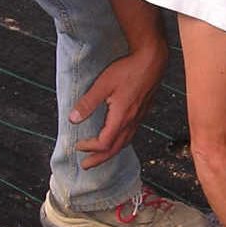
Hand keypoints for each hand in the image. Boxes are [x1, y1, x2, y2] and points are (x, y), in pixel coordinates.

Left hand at [69, 45, 167, 168]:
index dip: (90, 147)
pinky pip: (130, 135)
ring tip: (100, 157)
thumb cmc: (128, 70)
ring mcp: (138, 118)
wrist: (152, 61)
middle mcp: (131, 121)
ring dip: (110, 153)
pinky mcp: (142, 113)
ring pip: (124, 143)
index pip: (104, 142)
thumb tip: (73, 119)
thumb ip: (88, 103)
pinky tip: (116, 139)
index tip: (78, 145)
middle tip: (86, 166)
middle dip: (100, 159)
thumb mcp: (103, 85)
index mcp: (121, 117)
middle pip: (115, 148)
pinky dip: (120, 143)